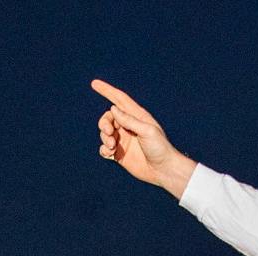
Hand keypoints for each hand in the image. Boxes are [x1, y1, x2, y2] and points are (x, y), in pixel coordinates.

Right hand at [91, 80, 196, 196]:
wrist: (163, 171)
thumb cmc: (160, 148)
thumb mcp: (146, 131)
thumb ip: (129, 120)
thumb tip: (113, 109)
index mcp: (137, 116)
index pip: (119, 99)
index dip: (107, 90)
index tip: (94, 83)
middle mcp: (129, 126)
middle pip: (108, 117)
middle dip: (104, 123)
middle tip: (109, 132)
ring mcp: (123, 140)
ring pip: (104, 133)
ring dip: (104, 138)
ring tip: (112, 147)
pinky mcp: (119, 154)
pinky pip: (104, 148)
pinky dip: (104, 149)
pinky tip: (110, 154)